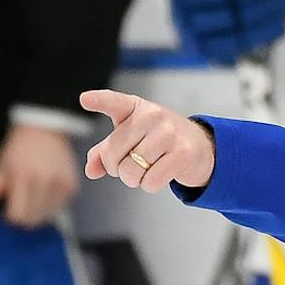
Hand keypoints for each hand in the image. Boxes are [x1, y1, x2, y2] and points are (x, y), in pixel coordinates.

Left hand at [0, 123, 81, 229]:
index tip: (6, 209)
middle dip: (22, 217)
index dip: (9, 217)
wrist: (45, 129)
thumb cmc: (19, 147)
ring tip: (31, 198)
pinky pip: (58, 209)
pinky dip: (49, 207)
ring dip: (37, 214)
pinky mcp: (72, 186)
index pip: (17, 216)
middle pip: (32, 221)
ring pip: (46, 218)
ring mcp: (61, 185)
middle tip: (18, 205)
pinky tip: (43, 195)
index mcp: (24, 176)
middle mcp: (45, 182)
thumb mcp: (1, 164)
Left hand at [80, 89, 215, 193]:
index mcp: (135, 108)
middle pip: (113, 155)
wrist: (200, 145)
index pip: (114, 102)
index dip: (99, 101)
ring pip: (131, 172)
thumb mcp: (129, 138)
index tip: (85, 99)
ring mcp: (169, 133)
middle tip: (131, 164)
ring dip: (135, 179)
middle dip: (117, 168)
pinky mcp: (182, 153)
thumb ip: (105, 152)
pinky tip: (160, 173)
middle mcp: (152, 116)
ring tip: (147, 168)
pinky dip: (150, 185)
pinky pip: (151, 182)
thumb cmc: (158, 140)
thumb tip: (91, 170)